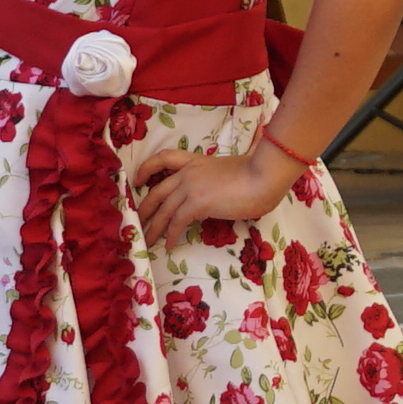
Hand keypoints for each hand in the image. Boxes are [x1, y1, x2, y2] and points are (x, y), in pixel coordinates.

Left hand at [128, 138, 301, 249]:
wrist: (264, 175)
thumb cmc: (257, 173)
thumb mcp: (233, 169)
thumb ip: (222, 176)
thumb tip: (225, 190)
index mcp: (196, 161)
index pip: (164, 158)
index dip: (147, 168)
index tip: (138, 180)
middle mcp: (188, 173)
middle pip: (157, 191)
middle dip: (145, 208)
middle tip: (138, 222)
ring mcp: (190, 187)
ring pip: (164, 210)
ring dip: (154, 228)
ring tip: (148, 241)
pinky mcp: (196, 203)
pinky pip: (177, 222)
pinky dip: (171, 235)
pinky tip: (169, 245)